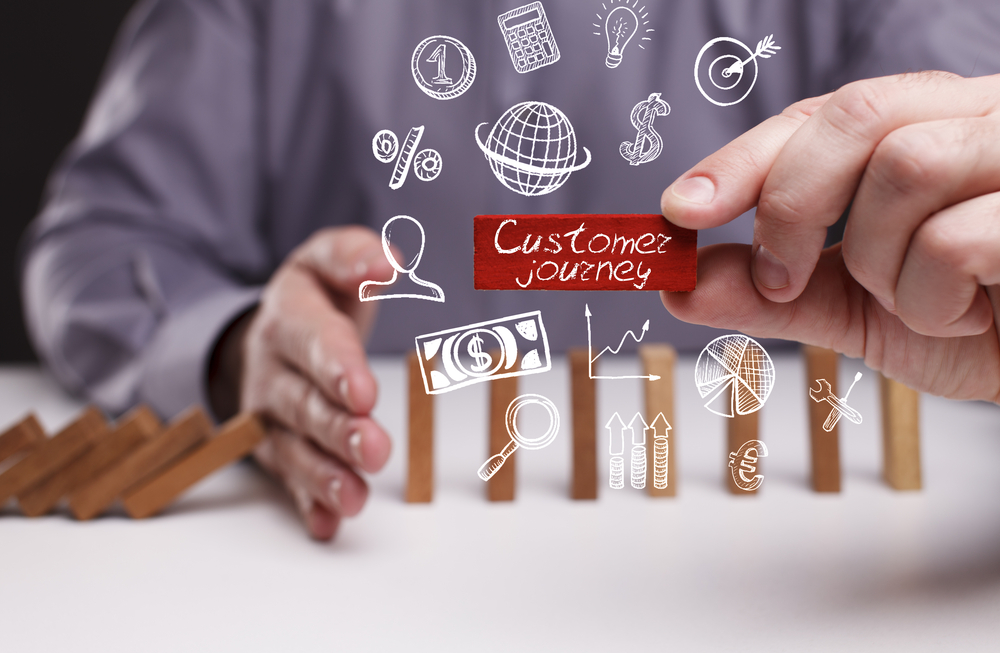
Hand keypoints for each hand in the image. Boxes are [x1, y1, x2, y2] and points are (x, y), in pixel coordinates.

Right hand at [210, 226, 394, 538]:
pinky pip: (288, 479)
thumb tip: (387, 259)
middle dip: (337, 429)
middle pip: (303, 403)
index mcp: (287, 317)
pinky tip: (327, 524)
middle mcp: (271, 369)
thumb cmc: (314, 297)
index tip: (363, 392)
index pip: (312, 341)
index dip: (337, 368)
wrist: (270, 331)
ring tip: (354, 498)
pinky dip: (306, 503)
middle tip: (373, 449)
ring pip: (293, 447)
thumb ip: (352, 256)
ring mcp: (269, 414)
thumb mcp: (326, 261)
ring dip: (322, 474)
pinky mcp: (276, 447)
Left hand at [659, 71, 999, 402]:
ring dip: (881, 267)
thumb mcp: (856, 311)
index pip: (820, 116)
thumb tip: (681, 284)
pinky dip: (934, 300)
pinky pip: (956, 238)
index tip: (680, 210)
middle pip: (854, 115)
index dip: (742, 159)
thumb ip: (772, 294)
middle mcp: (973, 118)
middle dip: (792, 206)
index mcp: (924, 127)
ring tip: (922, 303)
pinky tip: (969, 314)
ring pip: (903, 169)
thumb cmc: (974, 324)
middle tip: (780, 280)